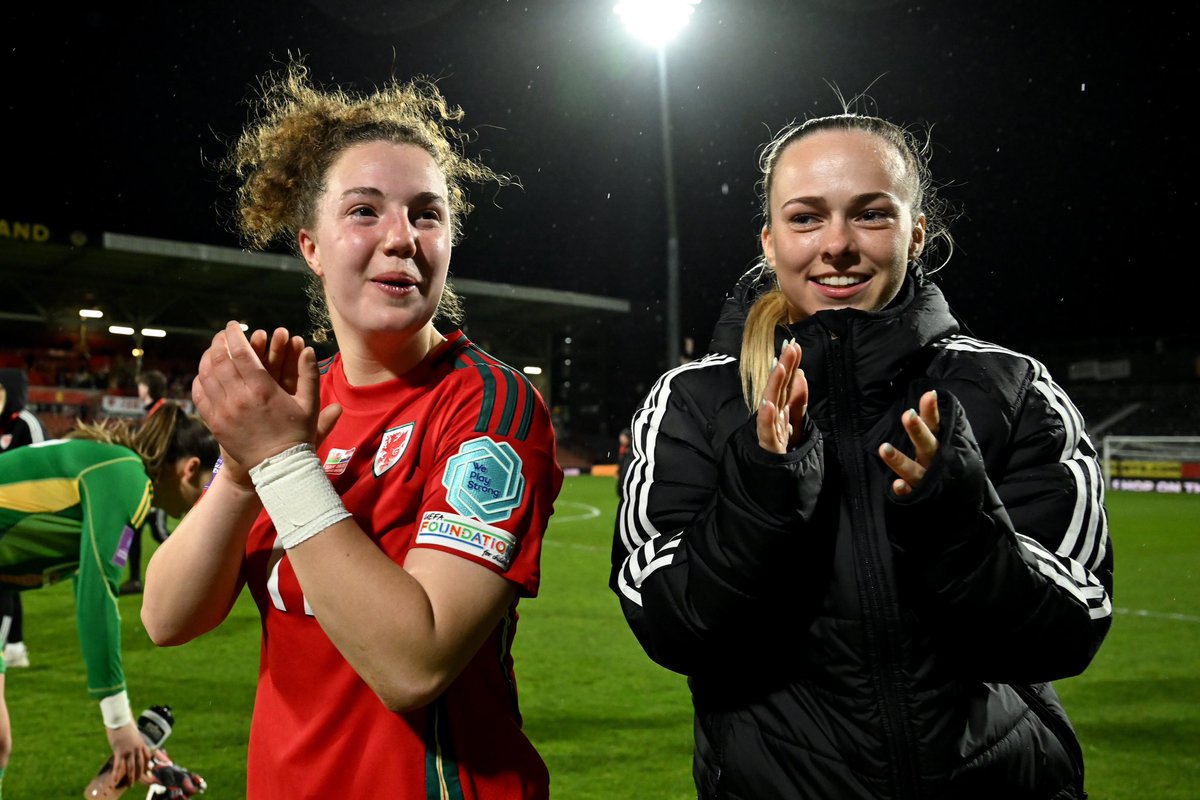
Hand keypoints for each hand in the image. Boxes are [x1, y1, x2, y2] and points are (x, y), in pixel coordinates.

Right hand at [105, 721, 150, 788]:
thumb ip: (134, 738)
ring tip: (130, 785)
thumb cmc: (125, 723)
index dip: (147, 764)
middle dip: (140, 773)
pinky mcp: (119, 751)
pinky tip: (114, 780)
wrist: (120, 719)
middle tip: (139, 780)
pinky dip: (116, 773)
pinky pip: (118, 765)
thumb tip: (132, 738)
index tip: (147, 770)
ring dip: (131, 777)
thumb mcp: (133, 731)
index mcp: (141, 742)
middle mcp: (137, 748)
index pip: (147, 756)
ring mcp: (129, 750)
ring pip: (131, 767)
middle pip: (140, 764)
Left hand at [193, 322, 340, 468]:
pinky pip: (200, 395)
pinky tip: (205, 374)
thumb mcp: (310, 405)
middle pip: (219, 359)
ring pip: (206, 375)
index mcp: (262, 389)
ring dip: (207, 358)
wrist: (279, 468)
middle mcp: (239, 397)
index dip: (234, 334)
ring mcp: (223, 411)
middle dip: (218, 342)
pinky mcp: (214, 423)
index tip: (233, 325)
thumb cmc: (297, 435)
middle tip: (222, 335)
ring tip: (213, 351)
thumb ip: (309, 375)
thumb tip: (308, 349)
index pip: (240, 352)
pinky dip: (199, 380)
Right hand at [757, 338, 807, 453]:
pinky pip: (767, 431)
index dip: (790, 365)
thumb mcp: (796, 422)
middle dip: (784, 367)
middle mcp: (774, 415)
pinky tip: (768, 404)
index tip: (795, 345)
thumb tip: (800, 374)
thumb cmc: (783, 449)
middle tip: (790, 347)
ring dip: (774, 385)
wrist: (775, 481)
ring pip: (771, 404)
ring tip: (779, 366)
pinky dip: (766, 418)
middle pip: (779, 388)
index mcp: (781, 409)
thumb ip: (798, 400)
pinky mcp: (769, 447)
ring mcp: (770, 430)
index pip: (786, 383)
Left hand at [878, 389, 939, 495]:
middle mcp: (934, 460)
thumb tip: (928, 393)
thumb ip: (933, 419)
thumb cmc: (946, 461)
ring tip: (883, 448)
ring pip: (913, 470)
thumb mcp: (944, 440)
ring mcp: (927, 478)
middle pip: (926, 443)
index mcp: (939, 444)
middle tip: (908, 414)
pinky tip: (897, 485)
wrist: (963, 495)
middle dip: (917, 430)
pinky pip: (911, 493)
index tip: (928, 395)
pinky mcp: (920, 494)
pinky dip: (905, 490)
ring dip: (899, 460)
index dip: (931, 411)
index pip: (935, 424)